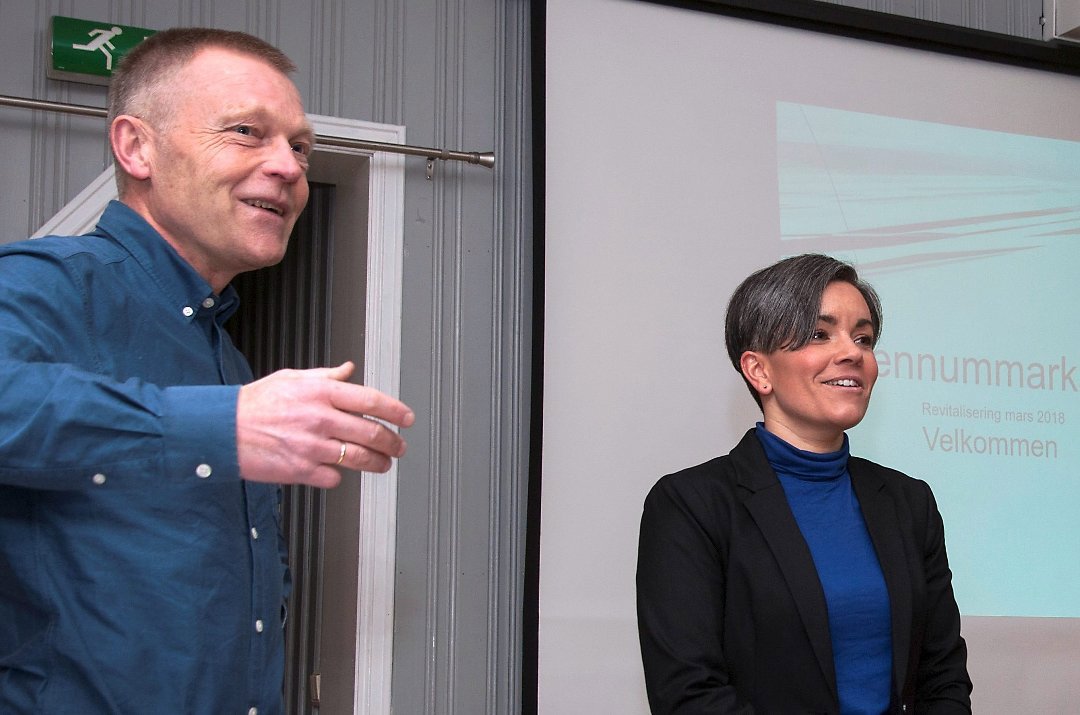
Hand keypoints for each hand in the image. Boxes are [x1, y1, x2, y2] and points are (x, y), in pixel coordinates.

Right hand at [236, 361, 414, 487]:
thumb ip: (326, 376)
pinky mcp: (302, 471)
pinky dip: (339, 476)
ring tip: (384, 463)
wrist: (222, 430)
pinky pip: (334, 478)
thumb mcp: (292, 378)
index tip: (407, 418)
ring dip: (378, 463)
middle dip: (393, 442)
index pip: (371, 400)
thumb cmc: (255, 403)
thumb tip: (349, 370)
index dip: (396, 410)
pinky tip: (336, 471)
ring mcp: (313, 447)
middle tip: (400, 446)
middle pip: (372, 432)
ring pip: (360, 458)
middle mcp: (320, 419)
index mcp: (320, 392)